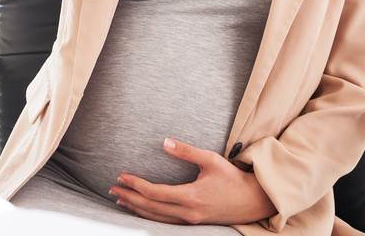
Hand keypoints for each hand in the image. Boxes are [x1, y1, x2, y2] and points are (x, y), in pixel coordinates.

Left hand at [108, 137, 277, 225]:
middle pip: (150, 208)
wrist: (253, 201)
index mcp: (191, 196)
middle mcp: (188, 212)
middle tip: (112, 188)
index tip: (122, 176)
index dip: (136, 185)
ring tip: (120, 199)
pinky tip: (140, 209)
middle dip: (129, 198)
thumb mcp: (211, 160)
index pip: (155, 193)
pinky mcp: (192, 222)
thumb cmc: (232, 178)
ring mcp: (190, 220)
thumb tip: (164, 142)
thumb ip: (187, 152)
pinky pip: (164, 222)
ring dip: (136, 208)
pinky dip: (149, 215)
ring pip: (156, 218)